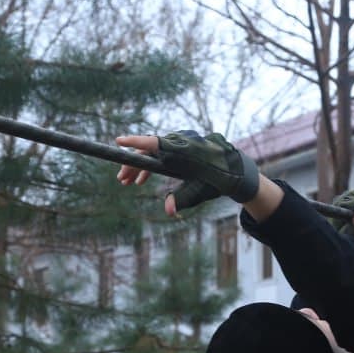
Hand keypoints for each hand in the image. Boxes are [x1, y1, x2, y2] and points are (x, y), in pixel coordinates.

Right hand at [116, 130, 259, 212]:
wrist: (234, 172)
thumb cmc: (217, 181)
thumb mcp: (198, 191)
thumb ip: (181, 199)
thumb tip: (169, 212)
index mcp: (181, 151)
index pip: (153, 143)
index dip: (134, 142)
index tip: (118, 140)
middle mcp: (179, 145)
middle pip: (149, 151)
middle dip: (133, 165)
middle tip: (121, 180)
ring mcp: (179, 146)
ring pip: (153, 155)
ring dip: (140, 168)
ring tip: (127, 183)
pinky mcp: (180, 150)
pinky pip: (160, 156)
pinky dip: (150, 167)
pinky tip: (141, 181)